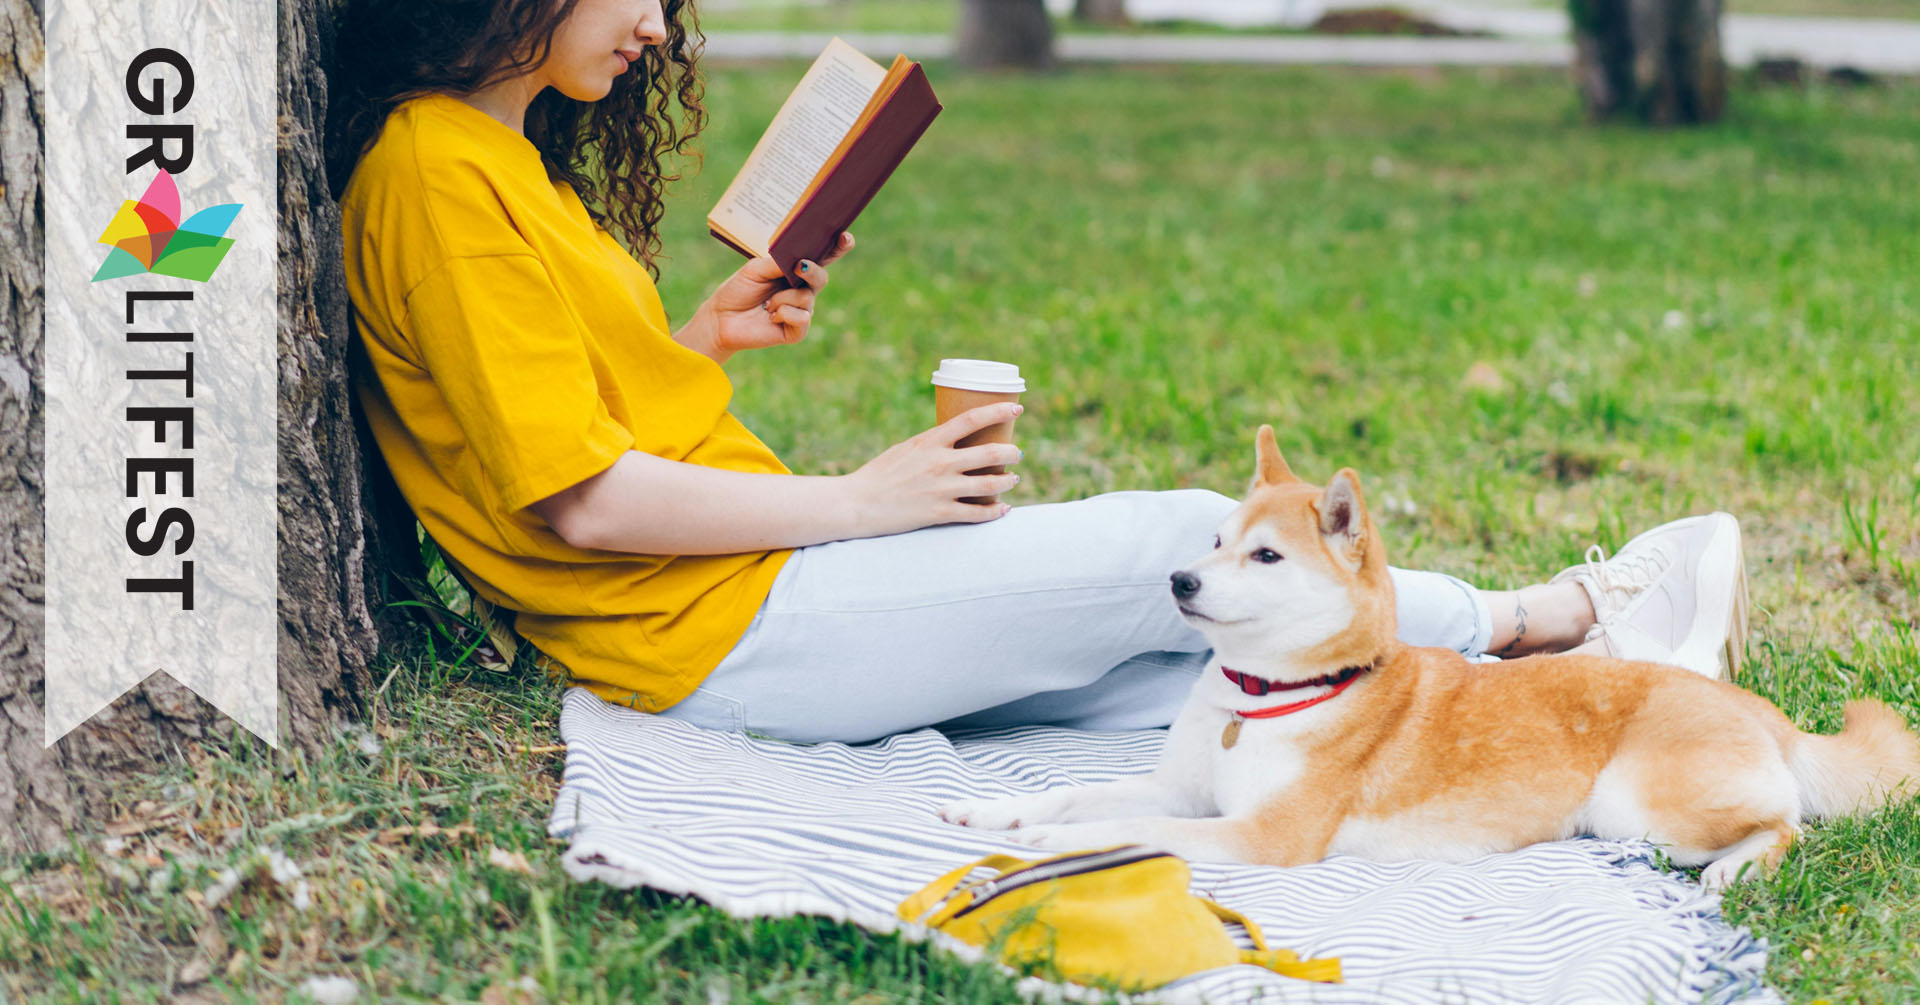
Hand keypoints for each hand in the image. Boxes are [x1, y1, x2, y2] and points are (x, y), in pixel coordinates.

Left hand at [705, 232, 854, 355]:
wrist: (722, 317)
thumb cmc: (739, 290)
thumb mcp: (756, 268)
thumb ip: (778, 262)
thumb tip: (800, 260)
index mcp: (796, 271)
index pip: (822, 258)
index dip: (838, 247)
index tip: (845, 237)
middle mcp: (802, 290)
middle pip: (821, 277)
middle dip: (811, 271)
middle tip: (797, 267)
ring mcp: (801, 311)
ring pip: (807, 298)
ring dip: (783, 298)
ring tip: (766, 303)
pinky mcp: (796, 331)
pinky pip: (802, 318)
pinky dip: (783, 313)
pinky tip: (770, 316)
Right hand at [842, 402, 1024, 536]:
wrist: (857, 503)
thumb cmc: (880, 474)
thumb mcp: (906, 449)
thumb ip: (931, 445)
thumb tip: (954, 443)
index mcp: (930, 441)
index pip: (972, 418)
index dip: (998, 411)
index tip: (1017, 407)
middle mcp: (940, 463)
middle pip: (991, 453)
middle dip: (1012, 453)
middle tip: (1017, 454)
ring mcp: (942, 489)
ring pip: (990, 484)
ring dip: (1008, 481)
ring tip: (1013, 479)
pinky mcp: (940, 514)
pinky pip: (977, 514)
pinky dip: (995, 511)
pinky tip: (1003, 509)